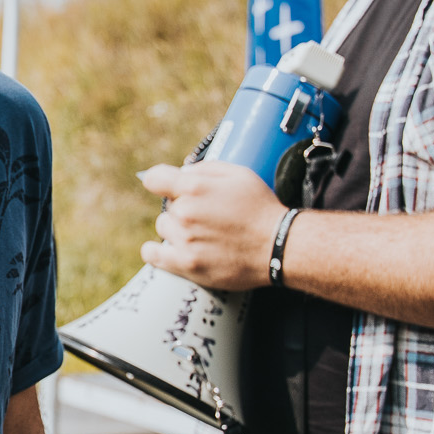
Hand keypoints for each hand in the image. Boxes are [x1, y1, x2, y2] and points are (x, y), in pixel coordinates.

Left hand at [138, 162, 286, 290]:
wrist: (279, 246)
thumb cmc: (261, 208)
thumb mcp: (239, 174)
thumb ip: (205, 169)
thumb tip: (182, 173)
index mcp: (195, 187)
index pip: (154, 179)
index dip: (161, 181)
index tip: (166, 187)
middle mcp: (185, 213)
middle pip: (168, 207)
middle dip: (183, 208)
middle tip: (207, 217)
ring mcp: (185, 240)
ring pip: (164, 229)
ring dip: (176, 230)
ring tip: (202, 235)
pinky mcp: (188, 265)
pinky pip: (154, 256)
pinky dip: (154, 252)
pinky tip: (159, 250)